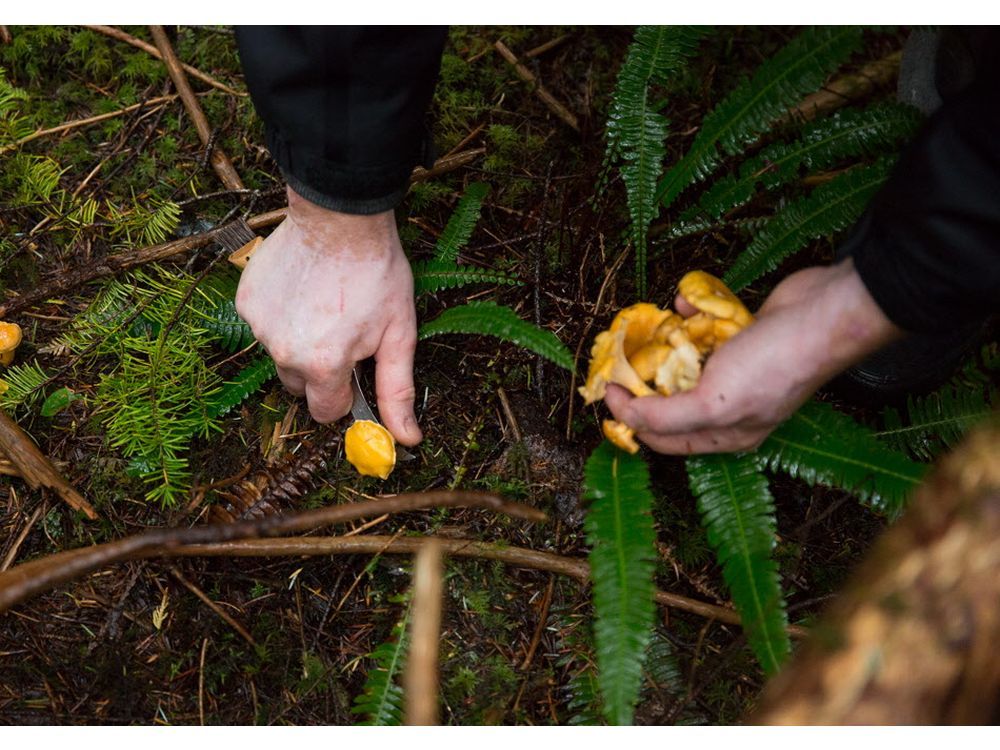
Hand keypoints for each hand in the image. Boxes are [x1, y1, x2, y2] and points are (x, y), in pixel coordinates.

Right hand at [235, 187, 421, 445]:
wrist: (340, 216)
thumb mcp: (398, 335)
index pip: (325, 412)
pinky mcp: (246, 302)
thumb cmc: (376, 273)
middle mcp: (283, 352)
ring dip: (299, 342)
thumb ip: (396, 391)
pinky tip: (304, 290)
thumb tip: (406, 439)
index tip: (356, 369)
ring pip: (280, 355)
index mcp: (322, 365)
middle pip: (300, 386)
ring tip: (324, 305)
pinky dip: (282, 316)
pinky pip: (264, 326)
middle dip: (321, 370)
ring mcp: (260, 326)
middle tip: (343, 333)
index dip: (344, 394)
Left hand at [604, 259, 901, 453]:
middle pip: (671, 400)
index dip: (632, 418)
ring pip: (686, 362)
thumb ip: (666, 416)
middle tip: (622, 357)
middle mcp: (730, 408)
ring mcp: (738, 371)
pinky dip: (691, 316)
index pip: (664, 439)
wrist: (822, 315)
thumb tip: (626, 418)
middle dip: (646, 380)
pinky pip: (704, 330)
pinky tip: (684, 304)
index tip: (608, 390)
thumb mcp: (713, 402)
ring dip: (667, 344)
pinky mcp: (742, 337)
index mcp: (724, 435)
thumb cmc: (772, 366)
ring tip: (652, 329)